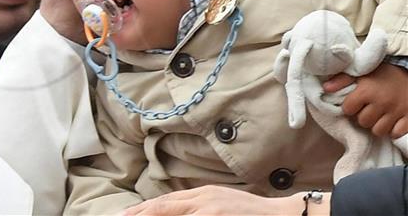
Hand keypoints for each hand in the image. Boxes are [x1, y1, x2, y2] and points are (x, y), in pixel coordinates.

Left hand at [122, 186, 304, 214]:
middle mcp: (203, 200)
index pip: (166, 203)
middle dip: (141, 214)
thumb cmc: (252, 213)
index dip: (145, 209)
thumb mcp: (221, 203)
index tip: (127, 215)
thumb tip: (179, 211)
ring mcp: (210, 210)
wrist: (282, 214)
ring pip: (173, 214)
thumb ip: (200, 206)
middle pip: (164, 207)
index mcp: (202, 195)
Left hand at [323, 63, 407, 138]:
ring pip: (378, 131)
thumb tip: (325, 88)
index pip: (347, 110)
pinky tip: (391, 120)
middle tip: (368, 108)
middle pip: (363, 122)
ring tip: (378, 115)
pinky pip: (396, 133)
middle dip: (362, 116)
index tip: (354, 102)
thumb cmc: (382, 72)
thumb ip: (342, 80)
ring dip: (376, 125)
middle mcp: (381, 102)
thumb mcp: (361, 72)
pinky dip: (392, 130)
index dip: (349, 107)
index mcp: (367, 91)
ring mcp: (396, 112)